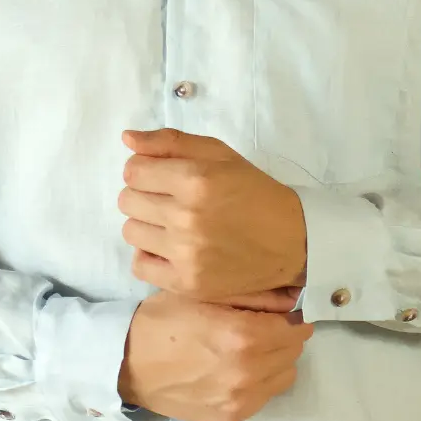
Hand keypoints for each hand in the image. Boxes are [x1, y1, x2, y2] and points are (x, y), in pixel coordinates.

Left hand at [117, 127, 306, 303]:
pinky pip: (139, 265)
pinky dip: (149, 255)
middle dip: (144, 195)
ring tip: (172, 224)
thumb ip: (170, 142)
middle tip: (170, 200)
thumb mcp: (219, 154)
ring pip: (130, 231)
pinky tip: (170, 248)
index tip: (161, 177)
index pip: (133, 171)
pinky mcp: (187, 282)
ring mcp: (186, 254)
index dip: (143, 170)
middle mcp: (187, 217)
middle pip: (127, 200)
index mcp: (195, 179)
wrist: (292, 241)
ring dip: (146, 224)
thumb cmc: (253, 192)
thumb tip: (127, 138)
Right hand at [118, 288, 315, 420]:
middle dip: (286, 335)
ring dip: (277, 359)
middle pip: (294, 350)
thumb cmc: (164, 320)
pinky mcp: (231, 417)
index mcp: (243, 335)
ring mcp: (240, 399)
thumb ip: (252, 295)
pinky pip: (265, 396)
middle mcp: (248, 371)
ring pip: (285, 375)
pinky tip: (238, 369)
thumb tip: (291, 298)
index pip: (296, 326)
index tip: (282, 310)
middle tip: (266, 325)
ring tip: (253, 349)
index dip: (292, 315)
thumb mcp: (204, 293)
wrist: (126, 364)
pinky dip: (261, 381)